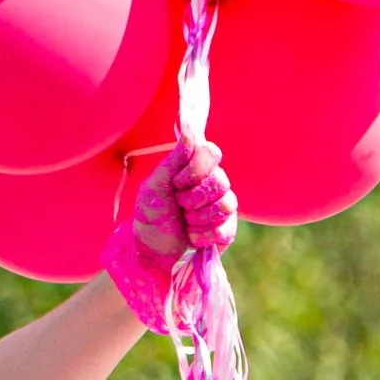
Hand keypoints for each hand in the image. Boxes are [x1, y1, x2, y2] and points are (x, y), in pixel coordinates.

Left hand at [131, 136, 238, 263]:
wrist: (152, 250)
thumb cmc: (152, 213)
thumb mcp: (155, 185)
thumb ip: (174, 159)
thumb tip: (190, 130)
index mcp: (196, 168)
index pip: (211, 153)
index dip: (195, 170)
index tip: (178, 182)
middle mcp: (214, 183)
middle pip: (220, 181)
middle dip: (192, 198)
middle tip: (179, 204)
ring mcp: (223, 206)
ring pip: (225, 205)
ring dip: (197, 218)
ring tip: (185, 221)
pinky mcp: (227, 229)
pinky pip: (226, 228)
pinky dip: (203, 235)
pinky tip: (192, 236)